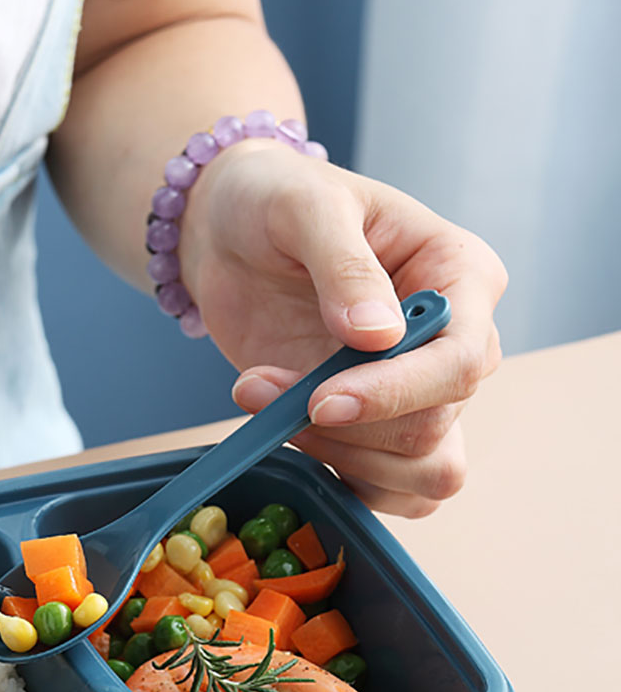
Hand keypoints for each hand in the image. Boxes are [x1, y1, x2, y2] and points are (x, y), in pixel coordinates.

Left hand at [180, 141, 506, 515]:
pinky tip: (280, 434)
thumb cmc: (276, 200)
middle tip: (260, 390)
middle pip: (437, 424)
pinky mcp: (376, 426)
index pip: (459, 359)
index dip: (396, 392)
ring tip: (262, 402)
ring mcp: (418, 390)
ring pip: (423, 470)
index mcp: (461, 275)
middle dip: (346, 426)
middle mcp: (456, 340)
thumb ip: (343, 266)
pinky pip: (389, 490)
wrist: (230, 232)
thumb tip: (378, 335)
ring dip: (338, 457)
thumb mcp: (304, 207)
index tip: (323, 398)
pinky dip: (335, 478)